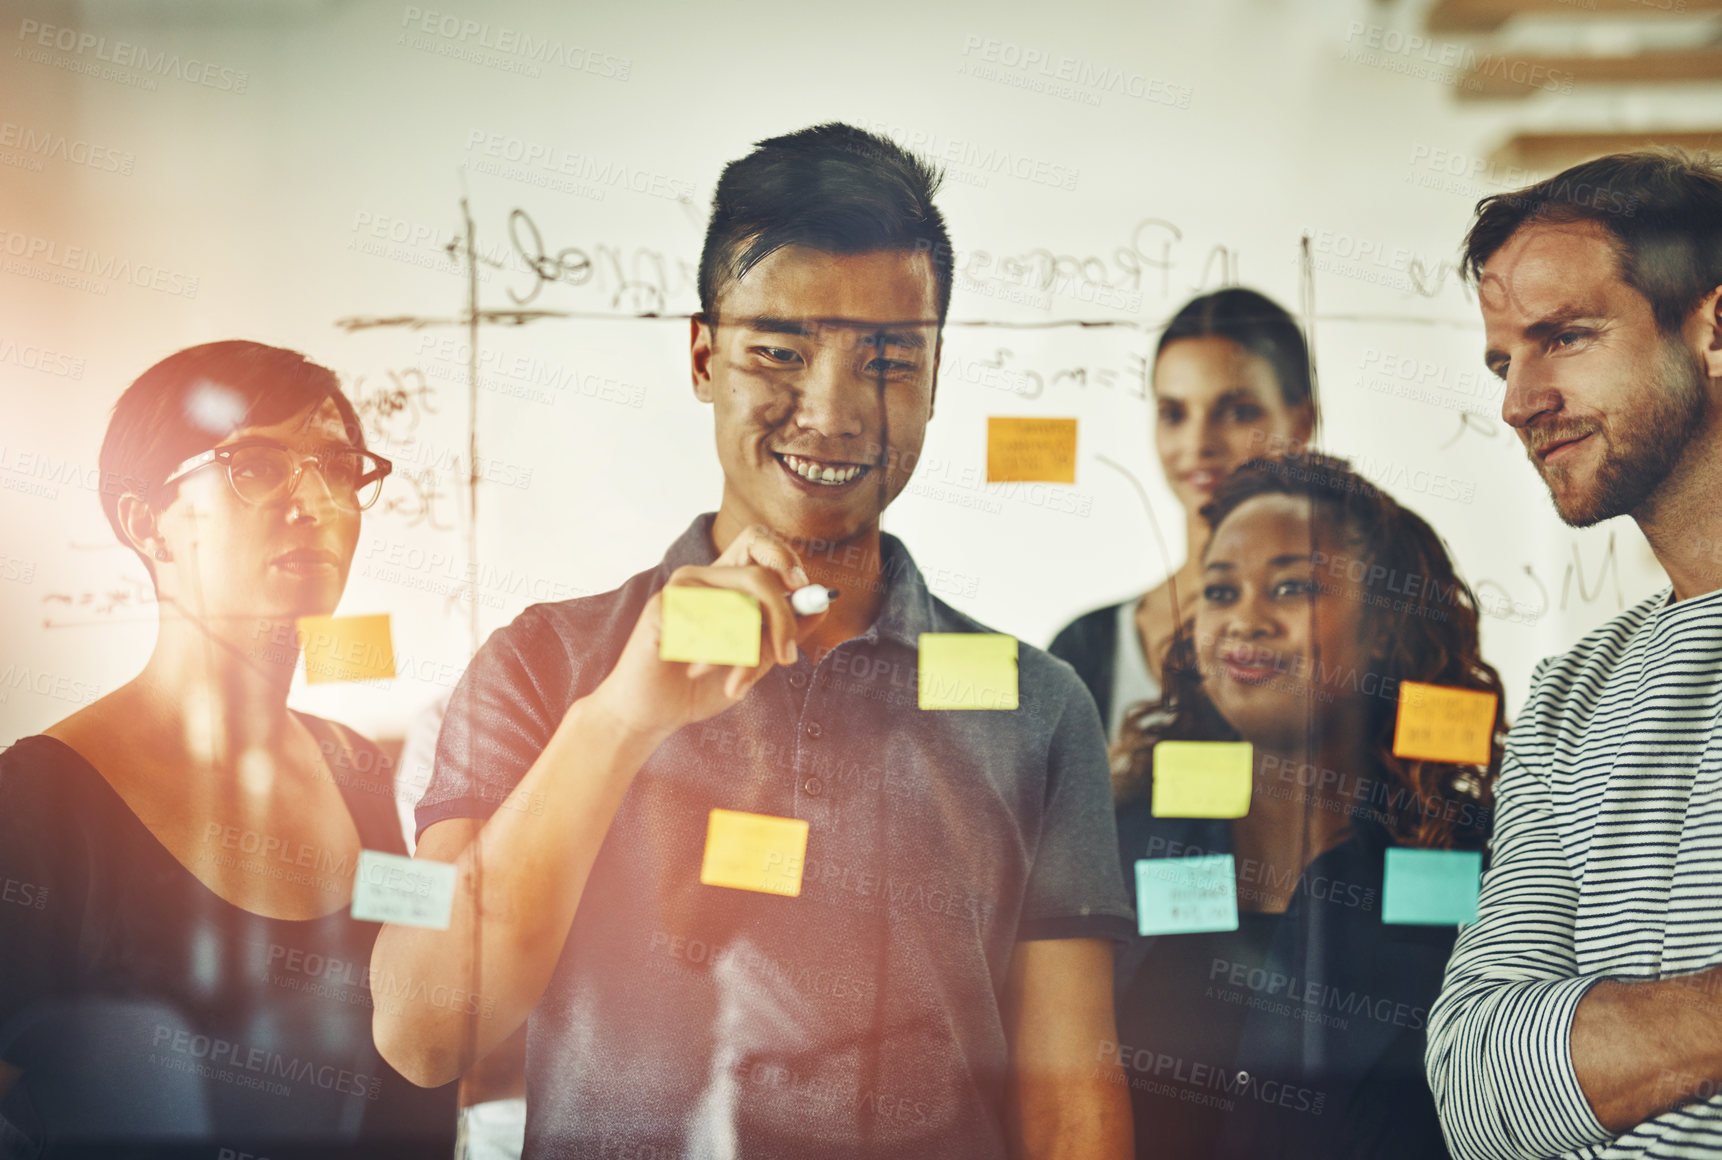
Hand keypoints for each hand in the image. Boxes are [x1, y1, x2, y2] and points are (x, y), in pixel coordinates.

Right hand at [586, 525, 827, 741]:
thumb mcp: (754, 659)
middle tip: (787, 657)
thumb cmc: (701, 687)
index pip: (758, 541)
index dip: (783, 557)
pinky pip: (712, 623)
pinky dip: (717, 654)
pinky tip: (697, 669)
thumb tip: (823, 604)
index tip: (801, 588)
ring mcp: (680, 589)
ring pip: (740, 607)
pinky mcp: (664, 606)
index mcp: (723, 582)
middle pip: (760, 576)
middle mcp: (701, 577)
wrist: (650, 714)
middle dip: (782, 620)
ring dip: (745, 654)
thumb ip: (785, 632)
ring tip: (734, 681)